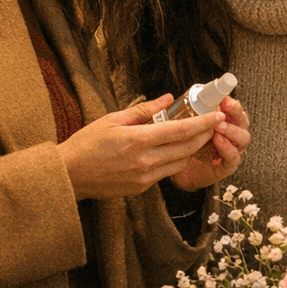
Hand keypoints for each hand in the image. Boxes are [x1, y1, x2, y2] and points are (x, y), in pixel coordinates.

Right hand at [60, 95, 228, 199]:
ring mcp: (145, 178)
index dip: (204, 123)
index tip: (217, 115)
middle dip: (204, 135)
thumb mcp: (112, 119)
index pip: (181, 131)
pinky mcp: (142, 188)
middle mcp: (146, 161)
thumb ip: (143, 110)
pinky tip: (174, 149)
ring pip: (180, 162)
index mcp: (138, 141)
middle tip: (212, 123)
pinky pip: (166, 172)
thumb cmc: (86, 144)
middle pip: (187, 148)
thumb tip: (168, 99)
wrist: (69, 176)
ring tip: (196, 134)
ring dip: (192, 148)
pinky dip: (175, 159)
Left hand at [168, 95, 251, 191]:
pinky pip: (234, 158)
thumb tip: (184, 94)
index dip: (232, 102)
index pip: (235, 109)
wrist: (176, 168)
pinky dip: (228, 148)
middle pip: (243, 121)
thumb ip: (189, 110)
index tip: (224, 96)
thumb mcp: (185, 124)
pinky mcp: (227, 166)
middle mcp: (232, 135)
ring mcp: (232, 150)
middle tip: (225, 106)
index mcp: (225, 122)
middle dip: (236, 112)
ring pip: (243, 138)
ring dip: (232, 130)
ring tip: (219, 126)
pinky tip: (218, 141)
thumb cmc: (184, 144)